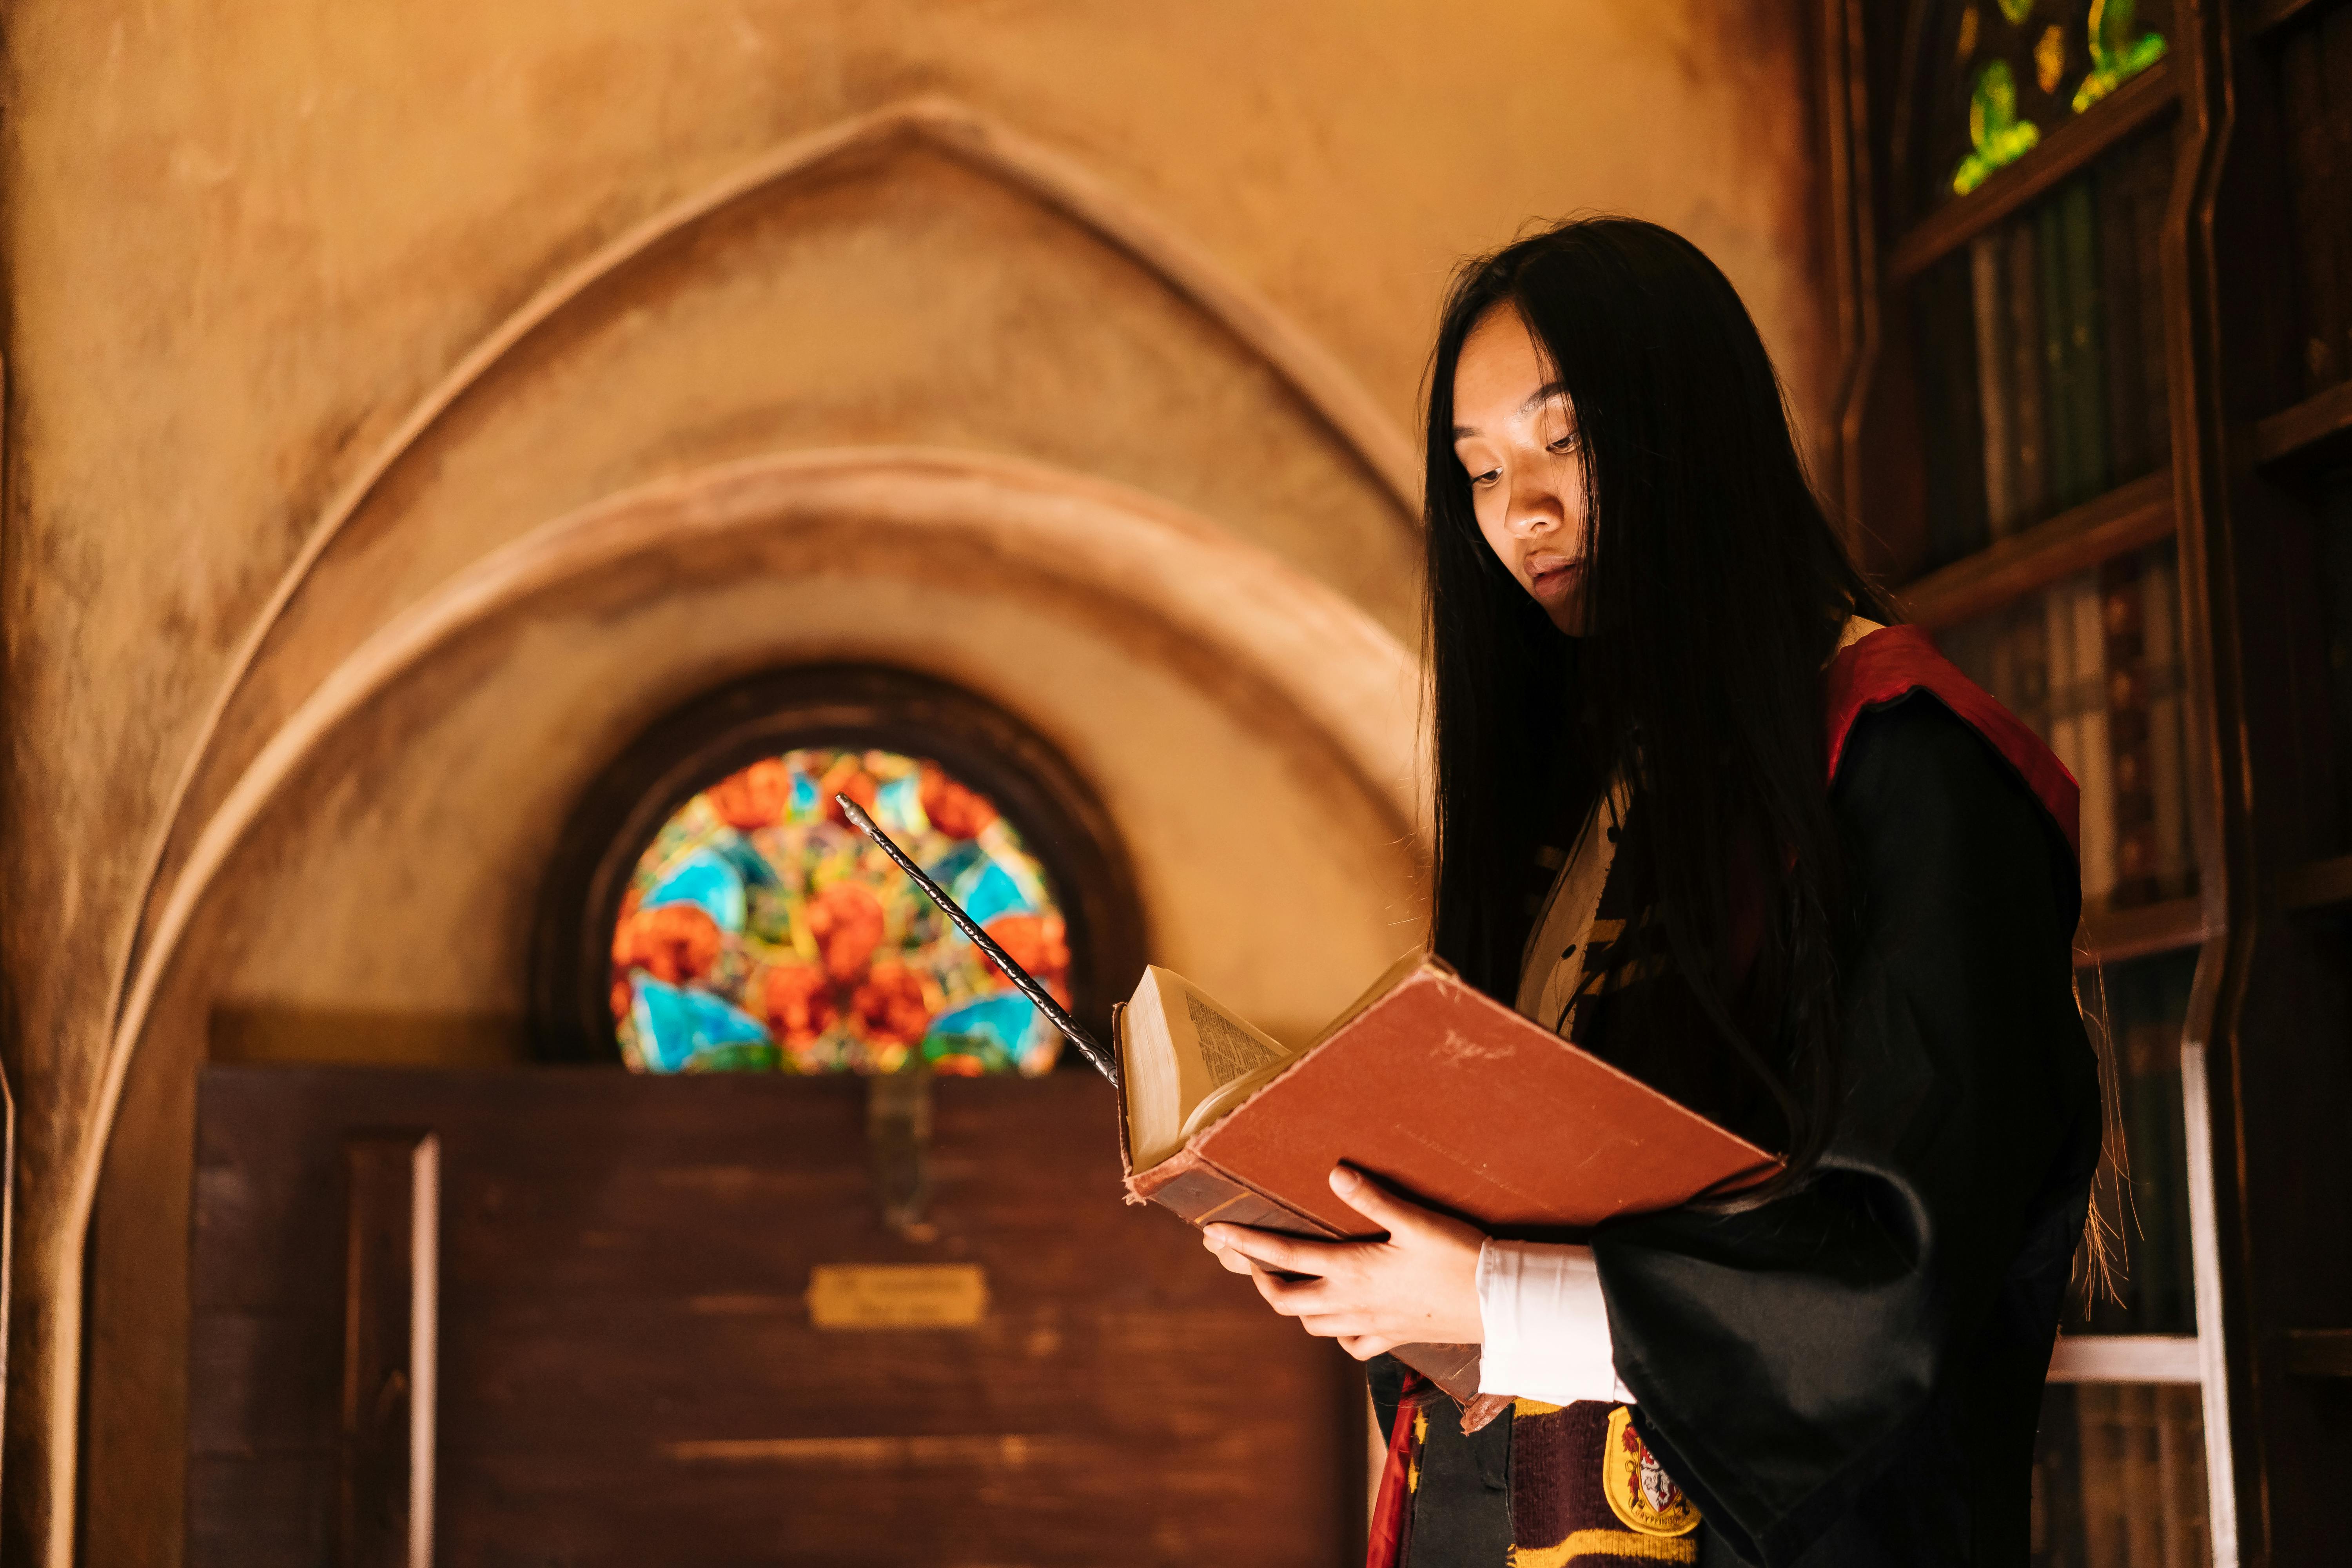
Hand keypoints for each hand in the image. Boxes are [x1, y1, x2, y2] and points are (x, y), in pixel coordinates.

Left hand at [1201, 1164, 1484, 1360]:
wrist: (1498, 1305)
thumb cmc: (1459, 1257)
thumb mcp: (1416, 1220)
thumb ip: (1373, 1198)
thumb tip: (1334, 1173)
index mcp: (1350, 1270)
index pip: (1283, 1255)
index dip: (1245, 1243)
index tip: (1216, 1233)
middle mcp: (1351, 1303)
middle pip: (1286, 1300)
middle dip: (1262, 1279)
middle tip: (1252, 1260)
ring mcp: (1370, 1325)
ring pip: (1313, 1325)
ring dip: (1294, 1304)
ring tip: (1288, 1283)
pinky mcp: (1391, 1338)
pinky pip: (1351, 1345)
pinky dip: (1337, 1334)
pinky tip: (1341, 1320)